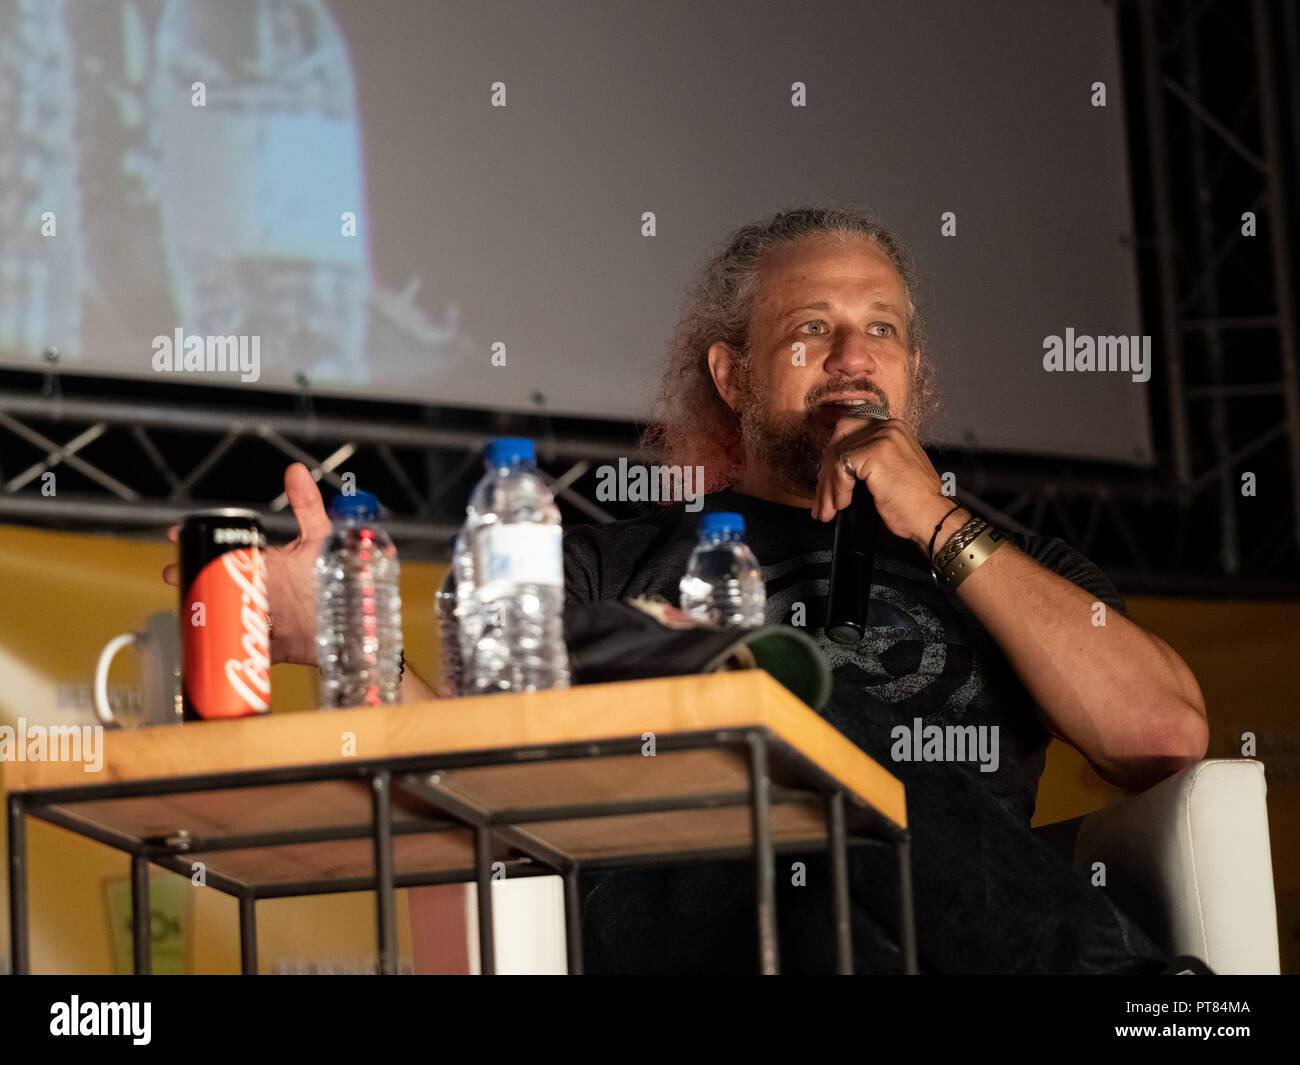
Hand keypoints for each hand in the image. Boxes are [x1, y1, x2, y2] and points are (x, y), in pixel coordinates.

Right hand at [162, 463, 332, 665]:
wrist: (358, 622)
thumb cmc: (341, 577)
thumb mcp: (322, 539)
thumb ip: (307, 507)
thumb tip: (294, 469)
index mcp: (268, 564)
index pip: (227, 549)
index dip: (203, 540)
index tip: (177, 533)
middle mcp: (260, 589)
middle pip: (216, 582)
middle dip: (191, 577)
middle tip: (173, 574)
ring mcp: (261, 617)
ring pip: (221, 613)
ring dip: (202, 611)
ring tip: (187, 608)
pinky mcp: (266, 646)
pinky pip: (237, 648)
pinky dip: (220, 647)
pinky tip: (206, 642)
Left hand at [811, 418, 968, 552]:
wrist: (931, 517)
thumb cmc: (913, 503)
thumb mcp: (888, 473)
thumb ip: (866, 462)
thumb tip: (835, 468)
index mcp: (892, 428)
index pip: (849, 432)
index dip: (833, 458)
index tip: (826, 482)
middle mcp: (888, 426)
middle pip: (839, 441)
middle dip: (826, 473)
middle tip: (821, 499)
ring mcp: (882, 436)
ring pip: (837, 456)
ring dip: (828, 487)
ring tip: (827, 509)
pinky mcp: (875, 452)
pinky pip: (842, 468)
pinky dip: (837, 489)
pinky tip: (842, 504)